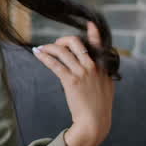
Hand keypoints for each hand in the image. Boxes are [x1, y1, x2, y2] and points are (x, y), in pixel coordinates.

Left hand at [32, 21, 115, 145]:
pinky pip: (55, 64)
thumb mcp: (107, 86)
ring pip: (62, 52)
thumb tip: (98, 65)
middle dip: (62, 41)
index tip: (89, 24)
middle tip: (55, 45)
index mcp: (103, 66)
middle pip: (75, 43)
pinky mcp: (71, 81)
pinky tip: (38, 53)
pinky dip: (45, 57)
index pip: (98, 44)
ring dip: (49, 47)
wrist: (94, 121)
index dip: (93, 33)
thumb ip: (103, 73)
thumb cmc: (100, 106)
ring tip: (41, 48)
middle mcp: (93, 66)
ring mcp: (82, 72)